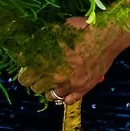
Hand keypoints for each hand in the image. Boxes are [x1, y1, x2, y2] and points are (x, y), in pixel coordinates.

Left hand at [15, 14, 129, 103]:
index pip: (24, 76)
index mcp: (46, 61)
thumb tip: (23, 51)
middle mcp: (55, 76)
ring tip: (51, 80)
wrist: (106, 36)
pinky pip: (67, 101)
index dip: (24, 70)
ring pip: (49, 96)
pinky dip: (63, 96)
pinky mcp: (83, 89)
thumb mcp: (55, 29)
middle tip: (38, 74)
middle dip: (34, 80)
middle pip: (34, 87)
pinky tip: (63, 88)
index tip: (27, 66)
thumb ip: (37, 41)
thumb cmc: (80, 29)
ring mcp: (70, 85)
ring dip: (48, 88)